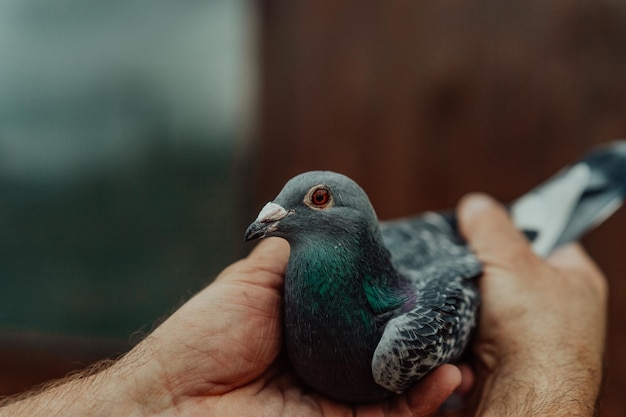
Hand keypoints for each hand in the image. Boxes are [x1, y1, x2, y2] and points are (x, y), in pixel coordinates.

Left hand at [2, 238, 462, 416]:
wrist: (176, 399)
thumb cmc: (205, 334)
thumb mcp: (252, 280)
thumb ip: (290, 253)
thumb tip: (314, 216)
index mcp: (307, 324)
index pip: (361, 308)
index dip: (392, 294)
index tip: (423, 275)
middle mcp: (326, 361)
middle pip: (385, 345)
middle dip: (421, 331)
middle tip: (457, 310)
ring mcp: (336, 396)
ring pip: (398, 382)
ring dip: (434, 364)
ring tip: (463, 342)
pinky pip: (394, 414)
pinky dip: (425, 399)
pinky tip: (449, 375)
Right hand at [455, 194, 606, 416]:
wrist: (520, 397)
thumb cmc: (534, 330)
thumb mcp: (512, 259)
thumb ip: (491, 226)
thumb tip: (475, 204)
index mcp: (575, 280)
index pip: (545, 237)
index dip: (514, 227)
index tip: (483, 225)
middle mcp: (556, 311)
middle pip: (508, 272)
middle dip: (479, 268)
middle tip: (458, 260)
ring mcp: (527, 339)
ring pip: (483, 303)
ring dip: (463, 299)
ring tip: (450, 293)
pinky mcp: (498, 361)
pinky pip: (469, 331)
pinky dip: (456, 326)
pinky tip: (449, 323)